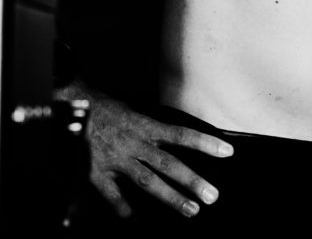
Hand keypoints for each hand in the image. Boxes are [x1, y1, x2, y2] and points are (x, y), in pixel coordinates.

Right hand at [82, 88, 233, 218]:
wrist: (70, 105)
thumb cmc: (104, 106)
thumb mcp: (132, 110)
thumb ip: (149, 126)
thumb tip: (169, 136)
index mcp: (145, 125)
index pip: (181, 135)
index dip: (205, 143)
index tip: (227, 152)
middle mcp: (135, 144)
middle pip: (169, 164)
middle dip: (192, 180)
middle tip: (213, 195)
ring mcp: (117, 160)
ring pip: (148, 182)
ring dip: (171, 197)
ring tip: (192, 210)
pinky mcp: (98, 172)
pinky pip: (113, 194)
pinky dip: (123, 207)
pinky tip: (133, 220)